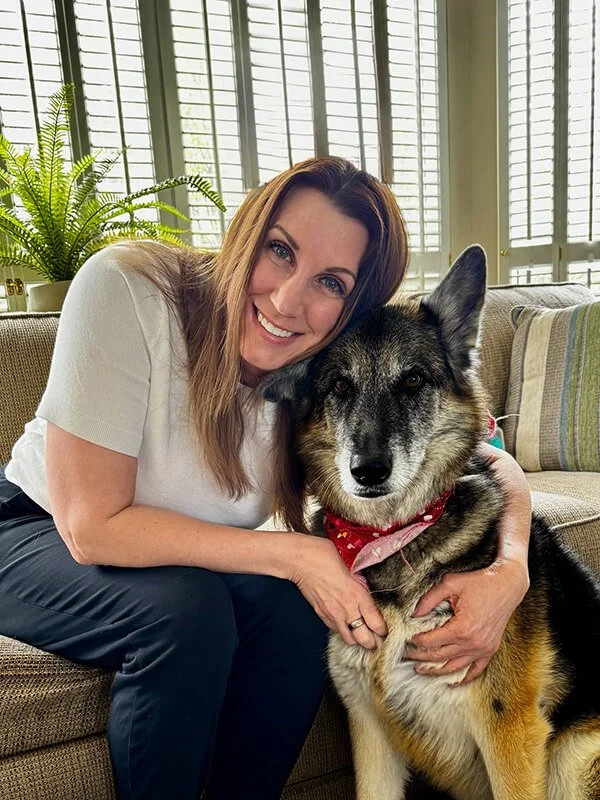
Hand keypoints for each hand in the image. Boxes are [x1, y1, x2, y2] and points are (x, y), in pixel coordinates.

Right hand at [288, 534, 386, 648]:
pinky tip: (344, 623)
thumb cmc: (324, 555)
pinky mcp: (321, 614)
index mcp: (357, 594)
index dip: (383, 630)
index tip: (385, 629)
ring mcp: (332, 614)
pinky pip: (335, 630)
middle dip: (372, 641)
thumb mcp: (350, 565)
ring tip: (360, 633)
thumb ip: (359, 582)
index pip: (376, 623)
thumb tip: (365, 589)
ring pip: (349, 640)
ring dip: (356, 638)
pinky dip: (342, 630)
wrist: (299, 559)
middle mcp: (347, 608)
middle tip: (376, 638)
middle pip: (364, 639)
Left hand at [406, 557, 528, 683]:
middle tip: (406, 654)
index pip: (431, 641)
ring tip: (420, 670)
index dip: (416, 641)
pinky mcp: (490, 649)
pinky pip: (476, 670)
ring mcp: (482, 649)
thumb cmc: (479, 583)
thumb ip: (429, 599)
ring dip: (436, 671)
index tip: (406, 639)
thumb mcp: (450, 584)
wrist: (507, 585)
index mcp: (461, 628)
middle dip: (420, 656)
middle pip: (439, 656)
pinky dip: (463, 678)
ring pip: (454, 667)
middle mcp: (472, 643)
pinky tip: (452, 682)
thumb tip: (413, 614)